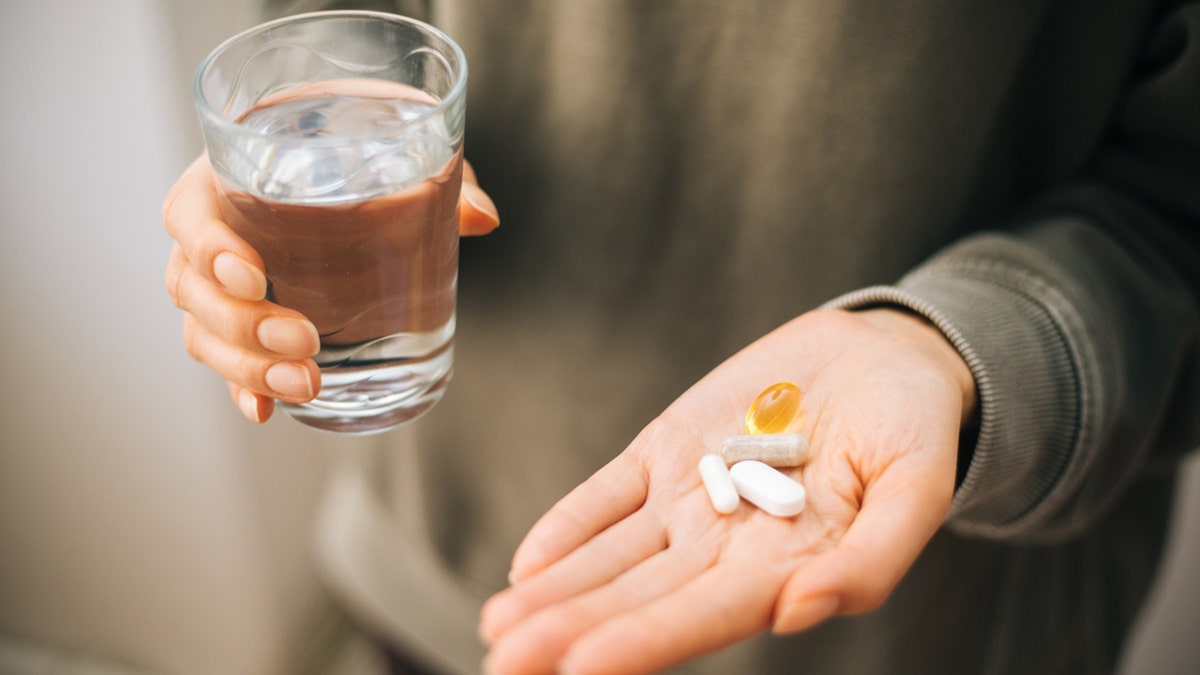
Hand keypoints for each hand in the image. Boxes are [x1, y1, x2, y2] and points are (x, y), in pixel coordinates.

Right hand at [162, 155, 498, 421]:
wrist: (354, 155)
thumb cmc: (361, 141)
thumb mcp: (398, 142)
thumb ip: (438, 176)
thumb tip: (482, 219)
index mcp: (229, 174)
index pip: (188, 215)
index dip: (210, 249)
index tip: (256, 276)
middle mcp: (215, 229)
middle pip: (193, 289)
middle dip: (243, 325)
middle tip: (306, 339)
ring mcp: (223, 280)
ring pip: (205, 332)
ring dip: (248, 367)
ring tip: (306, 384)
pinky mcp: (247, 317)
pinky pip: (227, 359)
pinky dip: (243, 388)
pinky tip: (266, 411)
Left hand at [479, 308, 976, 674]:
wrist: (882, 357)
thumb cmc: (913, 429)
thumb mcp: (917, 488)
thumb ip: (872, 560)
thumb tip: (800, 612)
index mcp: (787, 566)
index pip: (704, 615)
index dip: (644, 641)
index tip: (582, 670)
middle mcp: (726, 546)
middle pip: (640, 598)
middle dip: (573, 633)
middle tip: (505, 664)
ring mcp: (690, 498)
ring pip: (612, 556)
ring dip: (557, 592)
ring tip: (498, 629)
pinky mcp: (667, 450)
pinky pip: (610, 493)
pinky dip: (570, 524)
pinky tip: (529, 562)